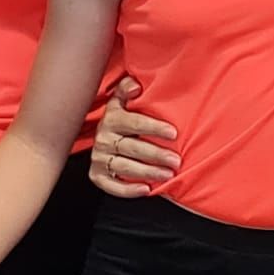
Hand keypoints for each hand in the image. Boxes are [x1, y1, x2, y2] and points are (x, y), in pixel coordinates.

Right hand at [90, 76, 178, 196]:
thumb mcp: (122, 102)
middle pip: (132, 148)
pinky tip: (146, 189)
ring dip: (147, 172)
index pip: (134, 123)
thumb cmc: (122, 119)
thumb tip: (135, 84)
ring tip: (167, 175)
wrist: (103, 137)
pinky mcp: (97, 175)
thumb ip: (127, 90)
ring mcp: (99, 158)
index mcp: (112, 119)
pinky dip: (128, 190)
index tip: (173, 133)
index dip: (154, 128)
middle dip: (156, 155)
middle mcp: (103, 139)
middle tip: (176, 160)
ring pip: (125, 167)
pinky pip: (112, 186)